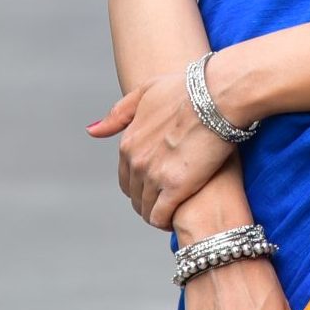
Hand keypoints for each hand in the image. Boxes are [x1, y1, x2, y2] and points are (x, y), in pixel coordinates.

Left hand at [87, 73, 235, 228]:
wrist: (217, 95)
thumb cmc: (187, 89)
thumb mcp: (147, 92)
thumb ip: (119, 113)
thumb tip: (93, 131)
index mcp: (128, 142)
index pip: (125, 177)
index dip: (140, 184)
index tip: (158, 185)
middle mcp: (136, 161)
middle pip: (135, 195)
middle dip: (148, 200)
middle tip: (168, 201)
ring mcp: (154, 175)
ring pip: (146, 208)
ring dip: (156, 213)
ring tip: (174, 212)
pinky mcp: (176, 187)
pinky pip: (161, 216)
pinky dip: (166, 221)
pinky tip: (176, 218)